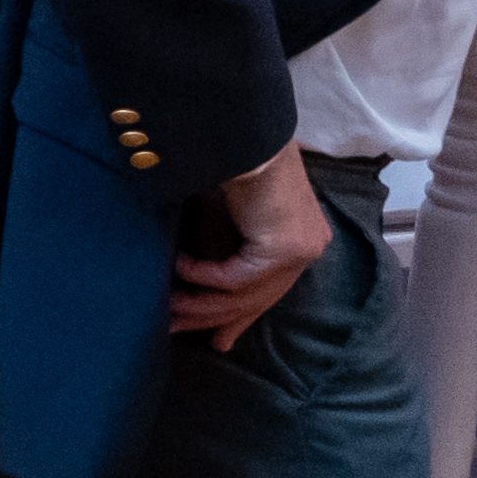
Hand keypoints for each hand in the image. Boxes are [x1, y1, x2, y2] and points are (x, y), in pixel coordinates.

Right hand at [170, 145, 336, 348]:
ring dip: (200, 302)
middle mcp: (308, 248)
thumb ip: (229, 242)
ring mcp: (300, 251)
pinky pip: (235, 277)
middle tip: (177, 330)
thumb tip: (195, 267)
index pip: (271, 291)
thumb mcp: (233, 213)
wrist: (244, 137)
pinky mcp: (283, 250)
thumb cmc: (234, 162)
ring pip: (245, 295)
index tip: (219, 340)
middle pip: (258, 300)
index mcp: (302, 239)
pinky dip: (202, 275)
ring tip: (168, 303)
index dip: (241, 319)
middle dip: (213, 319)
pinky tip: (179, 265)